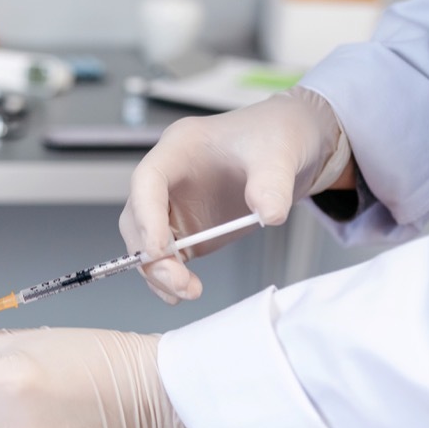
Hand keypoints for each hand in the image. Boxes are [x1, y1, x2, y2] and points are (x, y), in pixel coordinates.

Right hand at [120, 86, 352, 302]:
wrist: (291, 148)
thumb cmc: (275, 136)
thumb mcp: (281, 151)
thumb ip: (273, 182)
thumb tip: (270, 214)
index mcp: (179, 148)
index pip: (146, 180)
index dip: (146, 215)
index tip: (159, 248)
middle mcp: (168, 180)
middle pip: (137, 218)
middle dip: (151, 253)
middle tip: (178, 280)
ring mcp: (174, 206)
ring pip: (146, 243)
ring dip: (159, 272)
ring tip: (188, 290)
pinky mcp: (187, 230)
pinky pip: (167, 258)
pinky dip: (171, 278)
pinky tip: (185, 291)